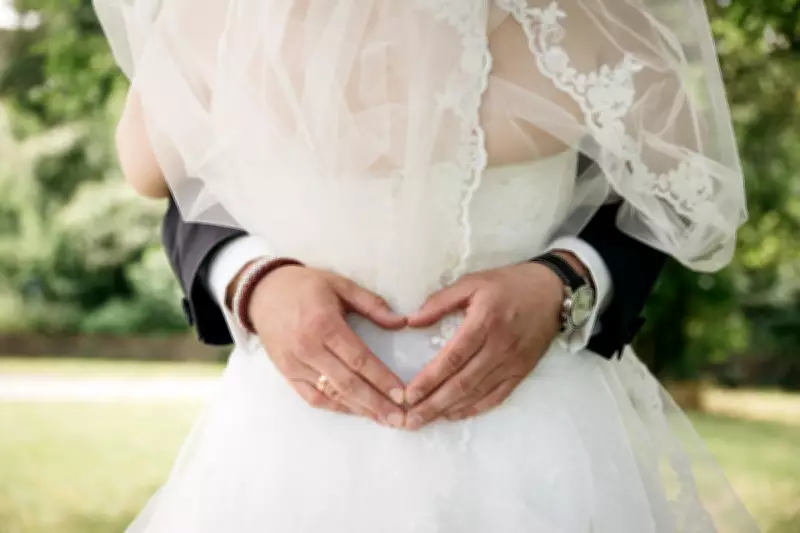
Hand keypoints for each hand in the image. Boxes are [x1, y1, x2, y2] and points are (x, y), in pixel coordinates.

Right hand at [244, 264, 407, 426]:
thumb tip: (401, 322)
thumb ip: (371, 304)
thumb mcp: (340, 284)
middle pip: (348, 384)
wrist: (262, 292)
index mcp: (325, 324)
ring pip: (332, 395)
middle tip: (400, 420)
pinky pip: (313, 397)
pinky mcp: (286, 373)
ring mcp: (295, 363)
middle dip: (376, 404)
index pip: (359, 359)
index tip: (402, 395)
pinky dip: (336, 407)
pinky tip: (356, 411)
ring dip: (360, 410)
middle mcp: (309, 348)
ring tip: (384, 420)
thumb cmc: (305, 286)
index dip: (382, 379)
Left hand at [402, 259, 574, 429]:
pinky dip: (475, 408)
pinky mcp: (521, 371)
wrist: (553, 291)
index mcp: (484, 322)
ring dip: (450, 410)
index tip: (409, 394)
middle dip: (434, 404)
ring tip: (427, 420)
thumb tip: (412, 321)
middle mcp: (498, 347)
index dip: (429, 379)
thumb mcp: (472, 282)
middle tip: (411, 420)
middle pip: (462, 382)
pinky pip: (497, 396)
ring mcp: (512, 362)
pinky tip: (455, 414)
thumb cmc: (509, 284)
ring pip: (477, 393)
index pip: (452, 358)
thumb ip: (440, 301)